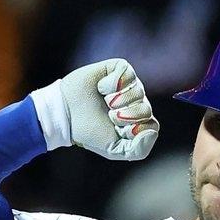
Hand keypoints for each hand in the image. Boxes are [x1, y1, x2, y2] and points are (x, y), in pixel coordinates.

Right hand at [32, 59, 158, 159]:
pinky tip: (101, 88)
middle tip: (109, 116)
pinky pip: (127, 75)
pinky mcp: (121, 69)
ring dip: (117, 101)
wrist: (66, 113)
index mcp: (139, 121)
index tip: (117, 130)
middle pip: (146, 109)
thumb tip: (152, 133)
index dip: (134, 130)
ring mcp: (131, 84)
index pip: (151, 126)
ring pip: (138, 92)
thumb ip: (138, 150)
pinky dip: (112, 84)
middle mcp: (138, 101)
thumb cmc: (90, 131)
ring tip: (104, 102)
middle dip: (125, 116)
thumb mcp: (114, 150)